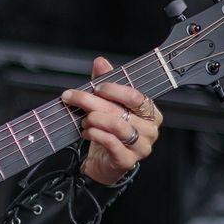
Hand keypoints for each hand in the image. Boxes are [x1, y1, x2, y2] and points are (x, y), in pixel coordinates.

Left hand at [61, 56, 163, 185]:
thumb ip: (106, 82)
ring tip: (84, 120)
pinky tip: (86, 132)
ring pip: (116, 126)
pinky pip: (111, 143)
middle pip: (120, 110)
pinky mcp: (128, 160)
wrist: (103, 162)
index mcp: (149, 112)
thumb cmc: (109, 132)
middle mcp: (150, 129)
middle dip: (92, 102)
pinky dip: (95, 134)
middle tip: (72, 97)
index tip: (95, 87)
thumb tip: (100, 62)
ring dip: (94, 120)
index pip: (135, 96)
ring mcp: (141, 146)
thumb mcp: (107, 104)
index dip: (113, 90)